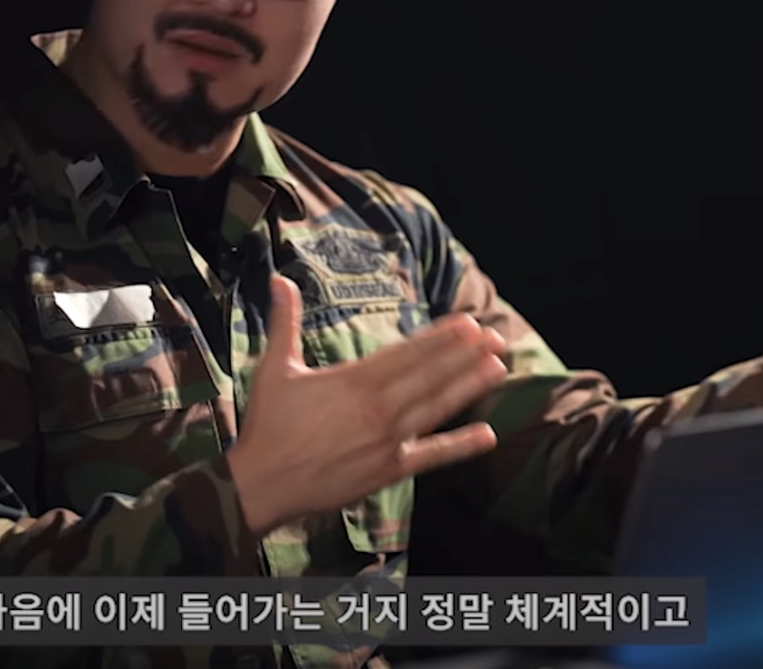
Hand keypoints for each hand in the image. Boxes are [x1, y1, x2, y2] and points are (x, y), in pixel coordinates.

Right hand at [226, 275, 508, 534]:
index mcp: (355, 381)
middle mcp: (378, 408)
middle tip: (495, 337)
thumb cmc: (269, 425)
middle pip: (430, 376)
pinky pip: (431, 456)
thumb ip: (285, 322)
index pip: (408, 354)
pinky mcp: (389, 470)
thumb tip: (280, 280)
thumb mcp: (275, 367)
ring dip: (469, 387)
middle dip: (465, 355)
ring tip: (498, 368)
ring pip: (437, 408)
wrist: (264, 482)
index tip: (467, 323)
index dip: (441, 338)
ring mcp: (388, 440)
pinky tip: (488, 435)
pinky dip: (460, 446)